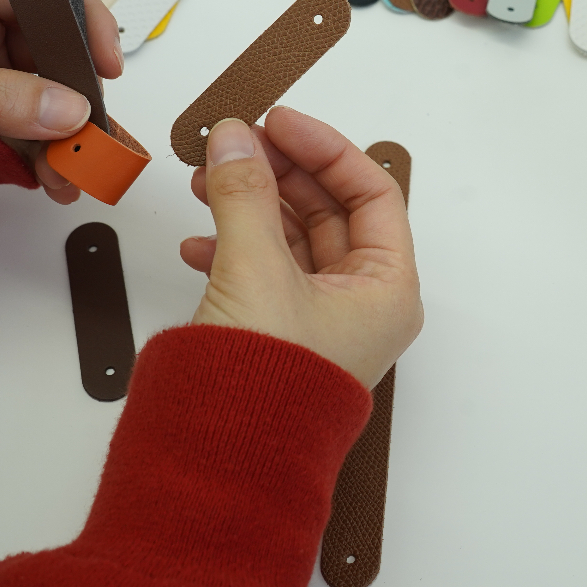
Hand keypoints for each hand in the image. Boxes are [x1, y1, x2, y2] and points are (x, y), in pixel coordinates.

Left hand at [0, 0, 122, 203]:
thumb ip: (3, 97)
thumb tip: (71, 111)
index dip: (89, 25)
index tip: (108, 67)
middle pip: (58, 57)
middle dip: (82, 101)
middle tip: (99, 137)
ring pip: (48, 103)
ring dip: (67, 142)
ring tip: (72, 176)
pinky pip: (27, 134)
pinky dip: (44, 160)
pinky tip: (54, 181)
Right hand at [179, 107, 422, 388]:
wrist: (219, 467)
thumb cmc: (264, 392)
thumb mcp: (255, 271)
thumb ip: (244, 194)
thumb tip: (236, 137)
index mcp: (387, 290)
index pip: (372, 194)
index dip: (326, 149)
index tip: (280, 120)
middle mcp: (361, 304)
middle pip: (329, 211)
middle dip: (281, 172)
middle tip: (239, 140)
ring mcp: (318, 319)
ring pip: (290, 238)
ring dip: (249, 203)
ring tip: (209, 177)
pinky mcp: (277, 333)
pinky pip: (262, 270)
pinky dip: (231, 245)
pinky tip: (199, 237)